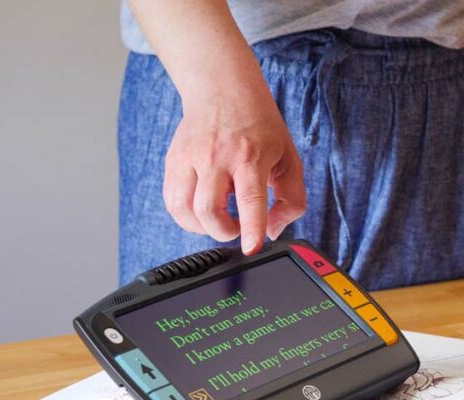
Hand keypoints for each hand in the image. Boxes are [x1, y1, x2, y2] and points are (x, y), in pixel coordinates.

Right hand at [164, 75, 305, 254]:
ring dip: (201, 227)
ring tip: (219, 218)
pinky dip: (186, 216)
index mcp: (250, 155)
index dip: (250, 228)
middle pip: (208, 210)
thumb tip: (273, 230)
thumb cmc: (259, 125)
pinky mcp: (173, 160)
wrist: (222, 87)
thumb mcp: (289, 158)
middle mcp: (216, 156)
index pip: (249, 198)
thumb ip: (291, 198)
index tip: (251, 248)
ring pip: (183, 209)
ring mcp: (190, 157)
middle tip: (237, 227)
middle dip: (223, 232)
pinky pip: (172, 200)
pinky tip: (203, 209)